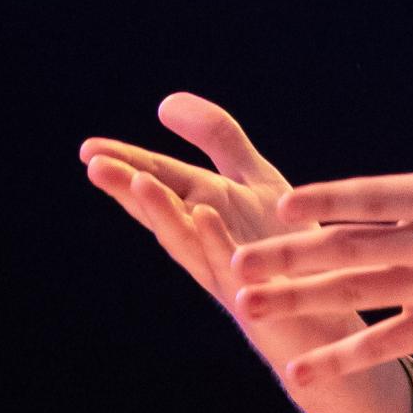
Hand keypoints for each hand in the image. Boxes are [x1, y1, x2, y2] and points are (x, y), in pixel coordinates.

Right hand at [79, 93, 365, 384]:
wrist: (325, 310)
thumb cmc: (284, 244)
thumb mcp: (252, 179)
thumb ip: (215, 138)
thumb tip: (164, 102)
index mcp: (204, 209)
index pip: (160, 182)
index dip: (125, 165)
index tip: (87, 150)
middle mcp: (208, 241)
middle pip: (163, 211)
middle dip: (130, 188)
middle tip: (94, 166)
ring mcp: (229, 270)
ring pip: (188, 241)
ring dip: (163, 213)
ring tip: (139, 182)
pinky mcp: (259, 295)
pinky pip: (233, 265)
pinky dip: (215, 240)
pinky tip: (203, 213)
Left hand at [230, 30, 412, 391]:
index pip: (380, 196)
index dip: (331, 201)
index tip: (282, 203)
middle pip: (353, 249)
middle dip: (291, 256)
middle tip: (233, 259)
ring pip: (358, 297)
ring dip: (298, 301)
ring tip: (244, 304)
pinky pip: (387, 345)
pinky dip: (341, 359)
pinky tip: (297, 370)